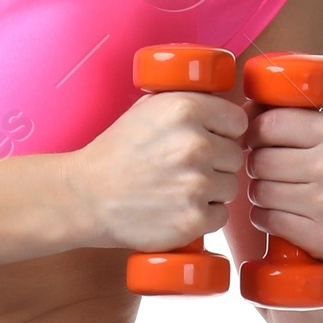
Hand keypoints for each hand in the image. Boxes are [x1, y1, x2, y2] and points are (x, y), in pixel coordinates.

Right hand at [71, 89, 248, 252]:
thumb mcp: (147, 109)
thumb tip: (223, 106)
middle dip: (216, 164)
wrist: (84, 197)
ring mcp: (196, 185)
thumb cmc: (115, 154)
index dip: (223, 134)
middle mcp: (195, 144)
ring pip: (230, 188)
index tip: (209, 142)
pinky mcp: (192, 220)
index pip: (237, 122)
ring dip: (211, 192)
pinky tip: (178, 210)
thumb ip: (187, 102)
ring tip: (178, 191)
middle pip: (235, 157)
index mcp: (185, 108)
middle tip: (185, 170)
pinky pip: (219, 217)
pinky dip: (202, 218)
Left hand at [246, 99, 322, 264]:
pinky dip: (264, 218)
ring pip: (260, 192)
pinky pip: (266, 219)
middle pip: (260, 161)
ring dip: (259, 195)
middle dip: (257, 168)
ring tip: (276, 193)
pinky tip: (279, 215)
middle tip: (269, 173)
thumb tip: (249, 101)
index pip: (269, 124)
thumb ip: (299, 112)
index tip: (257, 141)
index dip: (254, 134)